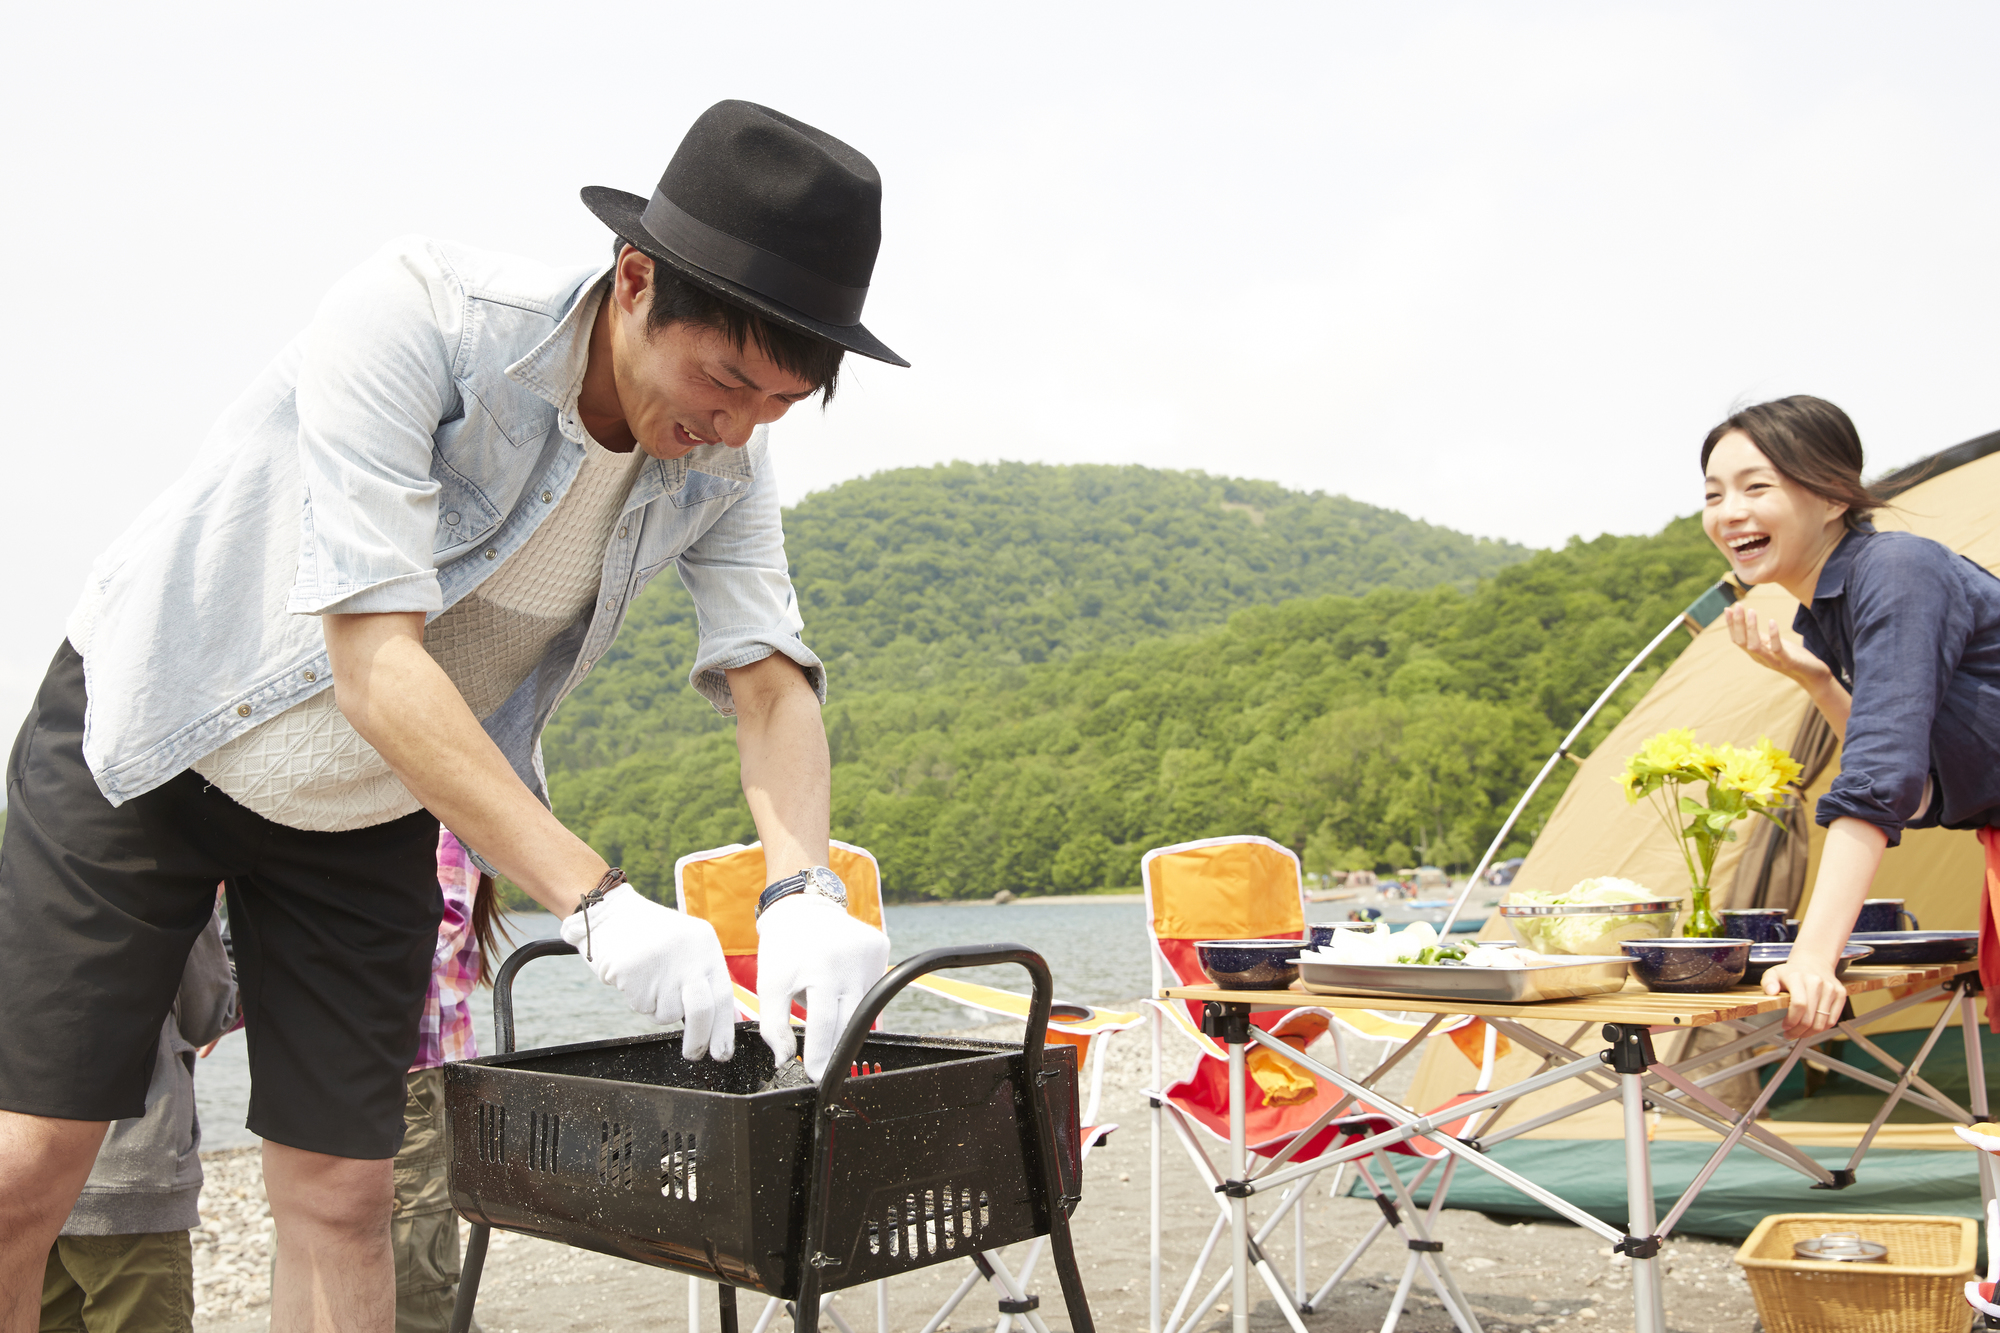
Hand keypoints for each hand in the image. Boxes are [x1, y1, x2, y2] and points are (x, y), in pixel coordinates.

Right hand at [559, 886, 734, 1060]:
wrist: (610, 913)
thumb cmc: (653, 936)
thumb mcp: (688, 947)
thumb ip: (705, 979)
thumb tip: (726, 1021)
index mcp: (706, 945)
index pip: (723, 995)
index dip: (724, 1029)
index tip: (723, 1053)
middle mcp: (688, 954)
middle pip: (701, 1011)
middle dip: (699, 1039)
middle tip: (694, 1054)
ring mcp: (661, 964)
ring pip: (667, 1013)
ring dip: (658, 1008)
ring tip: (650, 981)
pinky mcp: (634, 974)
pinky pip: (642, 1007)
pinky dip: (639, 1001)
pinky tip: (634, 977)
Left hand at [756, 895, 889, 1079]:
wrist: (802, 906)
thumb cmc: (783, 949)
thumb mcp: (769, 984)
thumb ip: (773, 1026)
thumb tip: (784, 1062)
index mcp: (820, 968)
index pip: (825, 1024)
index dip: (821, 1054)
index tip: (818, 1077)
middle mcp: (851, 961)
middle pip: (848, 1020)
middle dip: (836, 1045)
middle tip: (824, 1062)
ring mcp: (871, 953)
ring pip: (863, 1006)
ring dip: (846, 1018)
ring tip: (827, 1010)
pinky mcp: (881, 948)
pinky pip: (872, 987)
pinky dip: (857, 996)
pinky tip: (841, 986)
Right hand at [1721, 604, 1826, 686]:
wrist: (1813, 675)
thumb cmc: (1792, 657)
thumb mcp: (1773, 644)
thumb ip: (1760, 636)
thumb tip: (1747, 620)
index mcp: (1755, 654)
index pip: (1737, 640)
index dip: (1731, 625)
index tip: (1728, 609)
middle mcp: (1760, 658)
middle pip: (1742, 642)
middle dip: (1737, 623)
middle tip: (1738, 605)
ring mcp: (1773, 661)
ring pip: (1754, 646)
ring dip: (1751, 628)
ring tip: (1751, 611)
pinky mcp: (1788, 662)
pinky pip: (1777, 649)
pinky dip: (1773, 635)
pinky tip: (1772, 621)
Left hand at [1762, 957, 1847, 1040]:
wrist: (1814, 962)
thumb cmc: (1792, 972)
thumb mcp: (1773, 973)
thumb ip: (1768, 982)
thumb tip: (1771, 991)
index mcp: (1799, 977)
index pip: (1799, 1005)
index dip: (1792, 1020)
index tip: (1785, 1026)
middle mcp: (1817, 982)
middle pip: (1810, 1017)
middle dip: (1798, 1031)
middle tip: (1790, 1034)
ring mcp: (1831, 988)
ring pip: (1822, 1021)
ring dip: (1810, 1032)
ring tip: (1800, 1033)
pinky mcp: (1841, 994)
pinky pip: (1833, 1019)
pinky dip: (1822, 1028)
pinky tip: (1812, 1028)